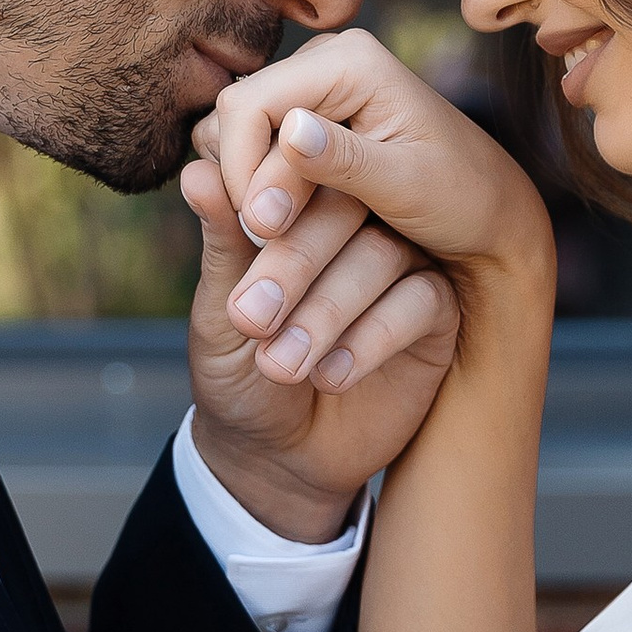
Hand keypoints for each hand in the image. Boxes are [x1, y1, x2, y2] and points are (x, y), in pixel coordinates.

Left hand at [181, 28, 551, 543]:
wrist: (277, 458)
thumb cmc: (238, 374)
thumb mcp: (218, 315)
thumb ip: (222, 246)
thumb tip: (195, 173)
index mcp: (301, 211)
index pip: (299, 177)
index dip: (274, 199)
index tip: (248, 232)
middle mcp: (357, 227)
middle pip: (347, 210)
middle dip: (296, 263)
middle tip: (251, 317)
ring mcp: (403, 266)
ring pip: (384, 255)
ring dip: (329, 310)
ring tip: (281, 364)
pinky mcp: (436, 315)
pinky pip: (420, 303)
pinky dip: (371, 340)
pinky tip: (330, 378)